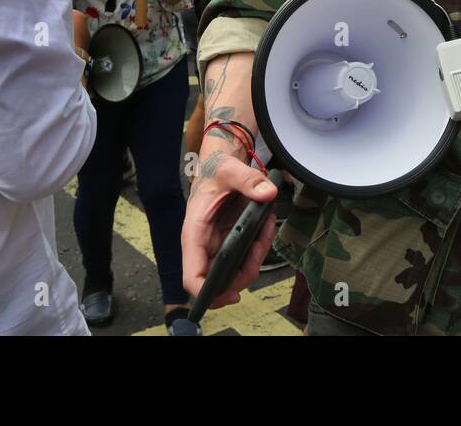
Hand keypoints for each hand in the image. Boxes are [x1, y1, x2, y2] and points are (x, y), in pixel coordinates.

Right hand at [181, 144, 278, 308]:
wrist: (221, 166)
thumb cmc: (216, 171)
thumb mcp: (230, 169)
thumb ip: (247, 180)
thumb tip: (268, 193)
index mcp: (195, 235)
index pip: (192, 276)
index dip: (206, 292)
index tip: (231, 295)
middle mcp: (205, 247)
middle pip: (218, 282)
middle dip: (243, 275)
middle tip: (259, 247)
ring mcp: (218, 247)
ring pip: (236, 273)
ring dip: (255, 259)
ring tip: (265, 229)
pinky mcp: (232, 243)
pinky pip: (247, 257)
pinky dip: (260, 247)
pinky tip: (266, 225)